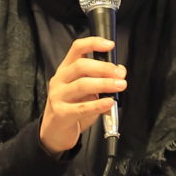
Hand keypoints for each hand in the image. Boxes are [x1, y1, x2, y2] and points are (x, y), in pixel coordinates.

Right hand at [39, 36, 126, 155]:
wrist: (55, 132)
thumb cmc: (72, 108)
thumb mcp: (87, 91)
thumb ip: (101, 79)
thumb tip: (120, 72)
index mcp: (66, 69)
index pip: (77, 49)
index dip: (93, 43)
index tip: (110, 45)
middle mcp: (60, 80)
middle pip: (81, 66)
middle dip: (104, 68)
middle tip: (119, 74)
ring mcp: (58, 96)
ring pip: (82, 85)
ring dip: (104, 84)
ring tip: (119, 86)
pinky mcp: (61, 113)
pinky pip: (82, 107)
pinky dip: (98, 105)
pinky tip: (109, 103)